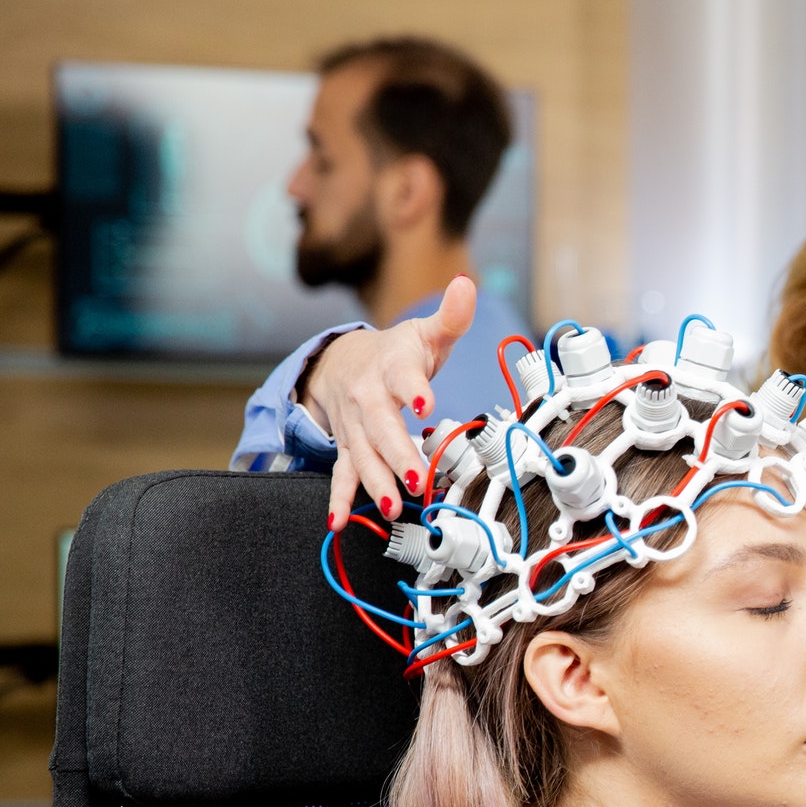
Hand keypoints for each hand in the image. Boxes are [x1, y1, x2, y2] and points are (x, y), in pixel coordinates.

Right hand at [308, 275, 476, 528]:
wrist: (342, 361)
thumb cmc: (397, 352)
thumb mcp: (425, 332)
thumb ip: (451, 316)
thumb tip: (467, 284)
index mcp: (392, 368)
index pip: (404, 377)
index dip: (414, 388)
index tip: (426, 401)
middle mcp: (368, 398)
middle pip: (381, 428)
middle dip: (398, 455)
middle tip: (417, 479)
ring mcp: (354, 426)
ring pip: (362, 455)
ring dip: (375, 482)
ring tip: (391, 506)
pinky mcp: (348, 446)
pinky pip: (341, 473)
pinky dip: (338, 498)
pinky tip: (338, 522)